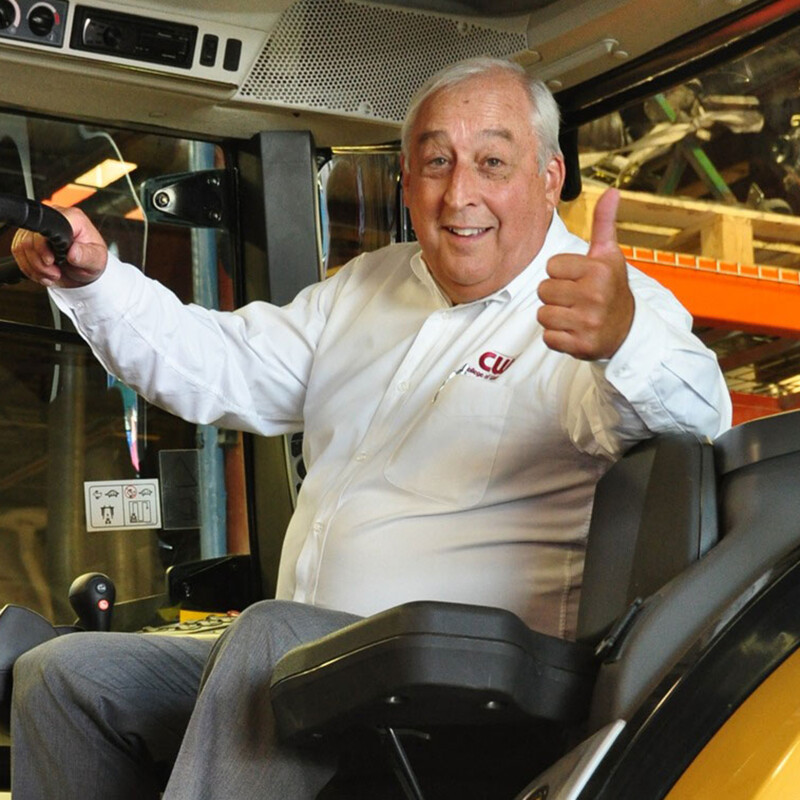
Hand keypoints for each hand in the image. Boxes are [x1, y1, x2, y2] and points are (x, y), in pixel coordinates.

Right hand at [11, 205, 108, 287]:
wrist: (84, 269)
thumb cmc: (92, 259)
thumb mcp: (97, 260)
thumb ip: (86, 256)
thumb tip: (73, 252)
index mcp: (72, 219)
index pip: (47, 227)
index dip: (44, 246)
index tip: (51, 261)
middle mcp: (54, 218)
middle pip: (30, 239)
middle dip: (41, 263)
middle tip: (55, 273)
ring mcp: (40, 228)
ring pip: (21, 247)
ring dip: (35, 268)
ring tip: (52, 274)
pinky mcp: (30, 238)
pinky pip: (18, 252)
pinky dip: (29, 268)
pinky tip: (43, 273)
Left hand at [537, 188, 633, 359]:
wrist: (627, 330)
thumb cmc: (612, 288)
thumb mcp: (609, 255)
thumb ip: (604, 223)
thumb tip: (612, 191)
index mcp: (598, 270)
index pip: (551, 267)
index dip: (560, 273)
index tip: (579, 279)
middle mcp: (594, 296)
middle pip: (543, 290)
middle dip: (555, 295)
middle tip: (576, 299)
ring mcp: (588, 322)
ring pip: (543, 314)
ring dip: (554, 316)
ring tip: (574, 314)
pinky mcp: (581, 345)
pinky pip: (548, 337)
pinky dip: (557, 337)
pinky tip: (574, 331)